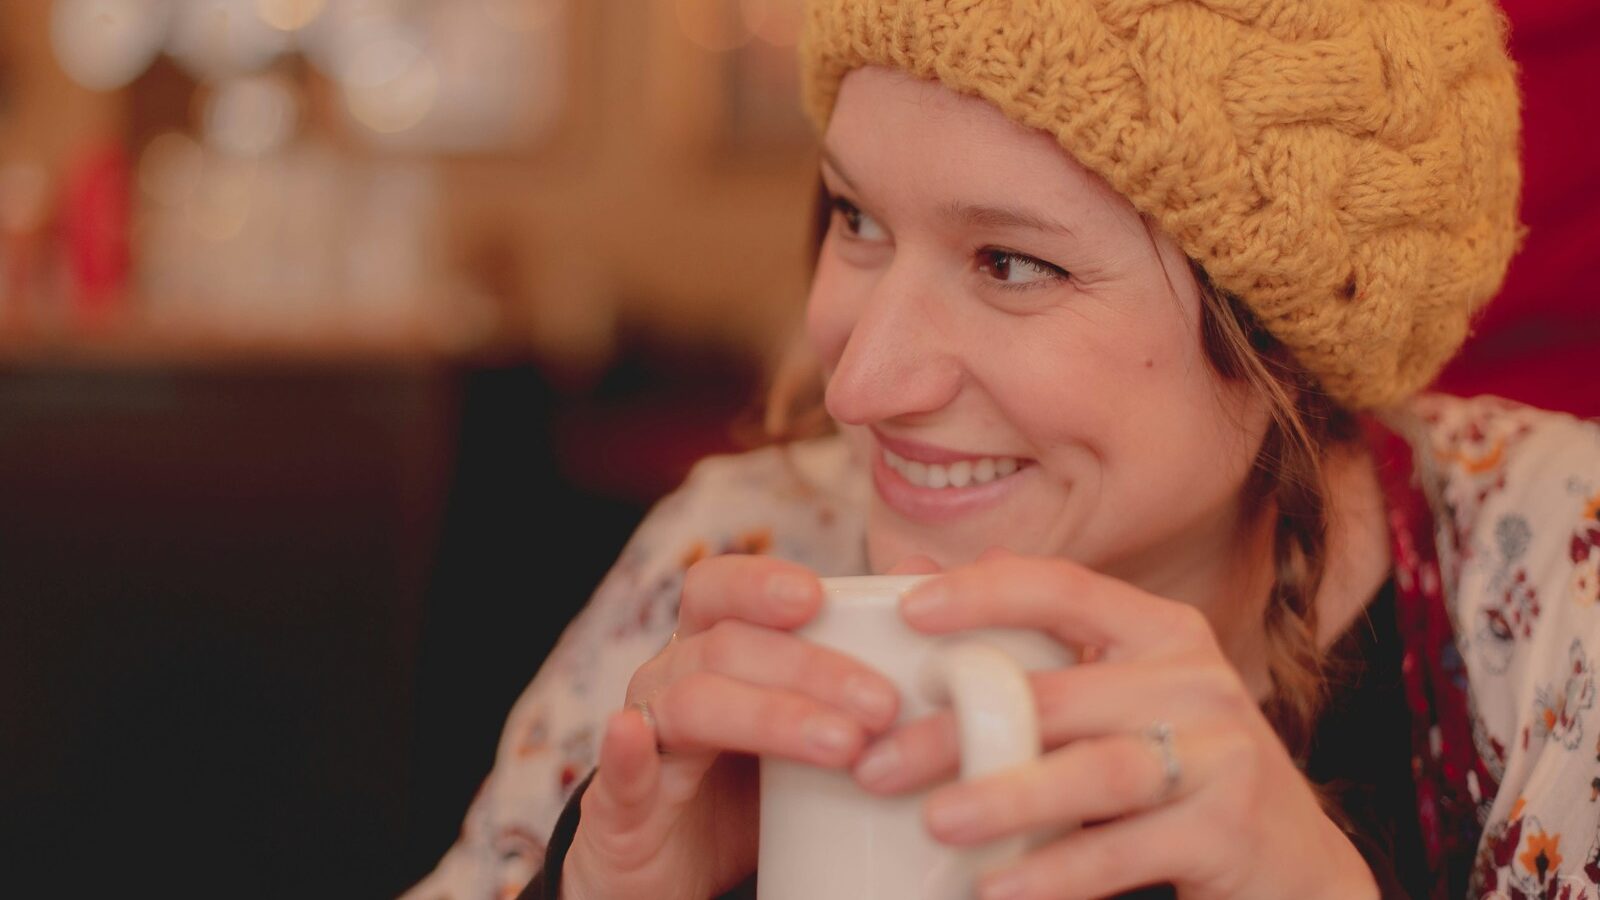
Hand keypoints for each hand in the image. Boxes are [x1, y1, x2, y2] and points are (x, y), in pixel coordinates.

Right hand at [561, 554, 939, 899]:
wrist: (684, 875)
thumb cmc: (758, 787)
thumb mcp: (810, 721)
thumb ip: (861, 652)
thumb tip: (923, 569)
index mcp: (710, 648)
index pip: (718, 588)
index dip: (759, 583)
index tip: (815, 596)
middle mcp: (669, 680)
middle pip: (726, 646)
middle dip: (810, 668)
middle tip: (883, 704)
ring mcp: (644, 740)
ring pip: (693, 703)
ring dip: (770, 715)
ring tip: (844, 746)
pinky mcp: (621, 809)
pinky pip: (618, 774)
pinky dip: (625, 753)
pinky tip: (633, 736)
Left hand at [849, 550, 1377, 899]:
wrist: (1292, 865)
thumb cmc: (1174, 769)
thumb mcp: (1112, 697)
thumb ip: (1028, 646)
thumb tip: (911, 576)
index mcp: (1159, 630)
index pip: (1064, 588)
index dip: (984, 591)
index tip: (906, 608)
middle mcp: (1195, 678)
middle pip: (1057, 694)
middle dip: (958, 729)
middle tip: (876, 764)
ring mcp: (1222, 753)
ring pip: (1096, 770)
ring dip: (1008, 797)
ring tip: (936, 822)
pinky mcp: (1229, 829)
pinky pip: (1126, 850)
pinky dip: (1057, 873)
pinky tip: (996, 888)